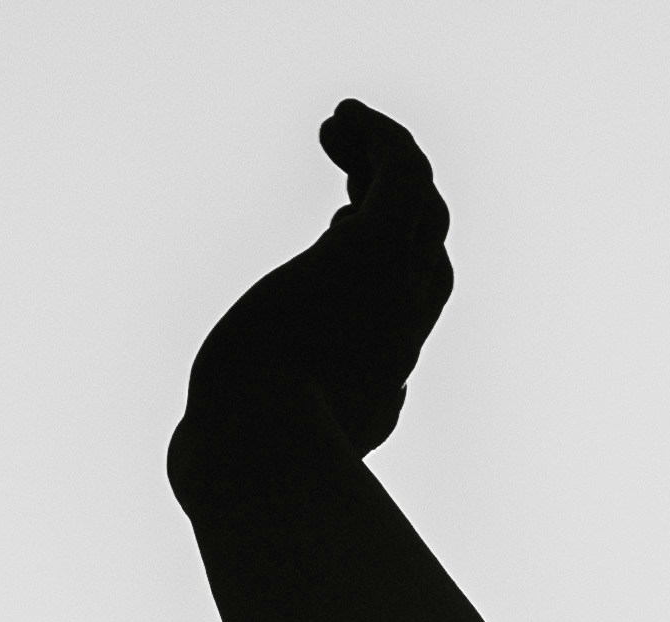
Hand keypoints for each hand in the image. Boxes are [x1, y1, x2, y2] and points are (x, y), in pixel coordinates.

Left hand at [187, 101, 453, 461]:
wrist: (257, 452)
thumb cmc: (246, 456)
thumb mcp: (263, 443)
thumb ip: (269, 419)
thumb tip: (240, 446)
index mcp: (382, 380)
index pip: (411, 297)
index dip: (387, 249)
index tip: (337, 217)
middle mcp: (401, 335)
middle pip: (429, 247)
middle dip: (393, 196)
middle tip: (340, 156)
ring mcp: (393, 294)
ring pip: (422, 206)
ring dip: (386, 155)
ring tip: (337, 126)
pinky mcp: (370, 254)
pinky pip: (400, 174)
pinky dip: (380, 137)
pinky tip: (343, 118)